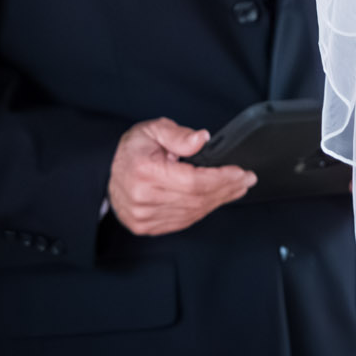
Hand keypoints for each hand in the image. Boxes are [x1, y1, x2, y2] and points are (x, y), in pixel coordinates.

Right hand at [107, 117, 254, 235]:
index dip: (222, 178)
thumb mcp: (154, 130)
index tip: (241, 172)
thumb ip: (179, 135)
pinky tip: (216, 199)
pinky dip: (203, 210)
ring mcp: (144, 216)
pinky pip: (183, 221)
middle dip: (227, 189)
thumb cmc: (133, 150)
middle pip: (197, 199)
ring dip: (219, 200)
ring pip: (193, 212)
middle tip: (247, 179)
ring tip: (237, 188)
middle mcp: (143, 198)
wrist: (108, 171)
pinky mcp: (146, 226)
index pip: (194, 181)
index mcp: (144, 172)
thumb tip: (202, 138)